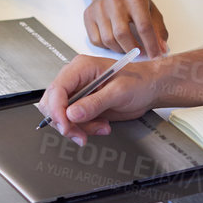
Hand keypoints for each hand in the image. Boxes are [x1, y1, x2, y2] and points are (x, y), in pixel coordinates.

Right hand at [36, 53, 160, 145]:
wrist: (150, 88)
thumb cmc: (138, 82)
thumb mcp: (118, 92)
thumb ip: (94, 103)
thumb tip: (72, 114)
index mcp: (81, 68)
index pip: (57, 88)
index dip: (57, 110)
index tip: (66, 126)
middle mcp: (75, 79)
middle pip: (53, 103)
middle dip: (65, 123)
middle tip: (80, 135)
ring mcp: (78, 93)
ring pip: (61, 116)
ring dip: (78, 128)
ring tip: (100, 128)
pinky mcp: (82, 106)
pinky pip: (73, 122)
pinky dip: (85, 129)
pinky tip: (101, 126)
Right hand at [82, 0, 167, 57]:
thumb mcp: (150, 8)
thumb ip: (158, 29)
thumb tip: (161, 49)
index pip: (144, 26)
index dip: (151, 44)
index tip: (155, 56)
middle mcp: (115, 2)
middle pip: (122, 34)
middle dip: (133, 50)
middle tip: (140, 55)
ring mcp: (99, 9)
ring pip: (108, 40)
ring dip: (120, 50)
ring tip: (128, 48)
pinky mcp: (88, 15)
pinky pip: (96, 40)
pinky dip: (106, 47)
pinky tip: (114, 42)